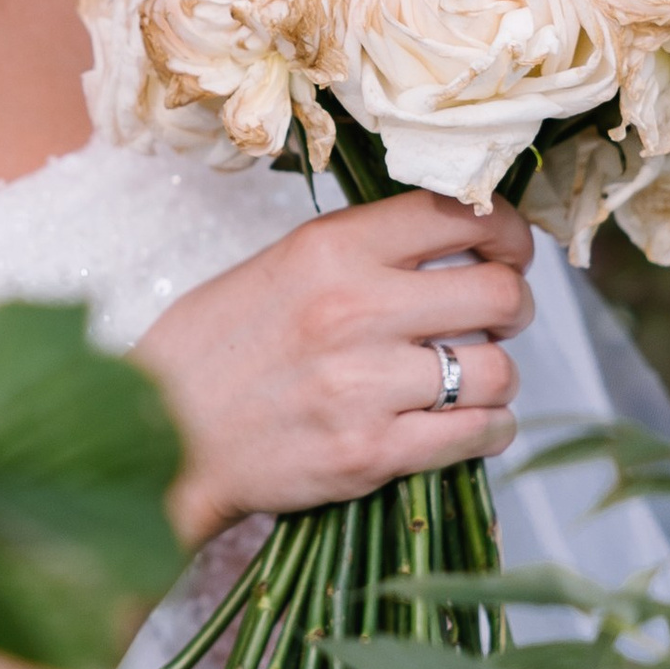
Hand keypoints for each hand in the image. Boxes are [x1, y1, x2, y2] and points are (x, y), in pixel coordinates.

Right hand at [134, 192, 533, 549]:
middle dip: (513, 307)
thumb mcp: (278, 267)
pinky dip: (488, 430)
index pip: (458, 214)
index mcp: (331, 248)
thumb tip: (454, 242)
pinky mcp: (369, 454)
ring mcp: (365, 386)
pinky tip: (467, 426)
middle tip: (496, 320)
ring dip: (497, 378)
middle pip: (499, 293)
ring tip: (472, 382)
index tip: (510, 251)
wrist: (157, 437)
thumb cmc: (214, 350)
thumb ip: (362, 252)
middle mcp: (355, 309)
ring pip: (497, 370)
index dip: (507, 232)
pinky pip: (476, 434)